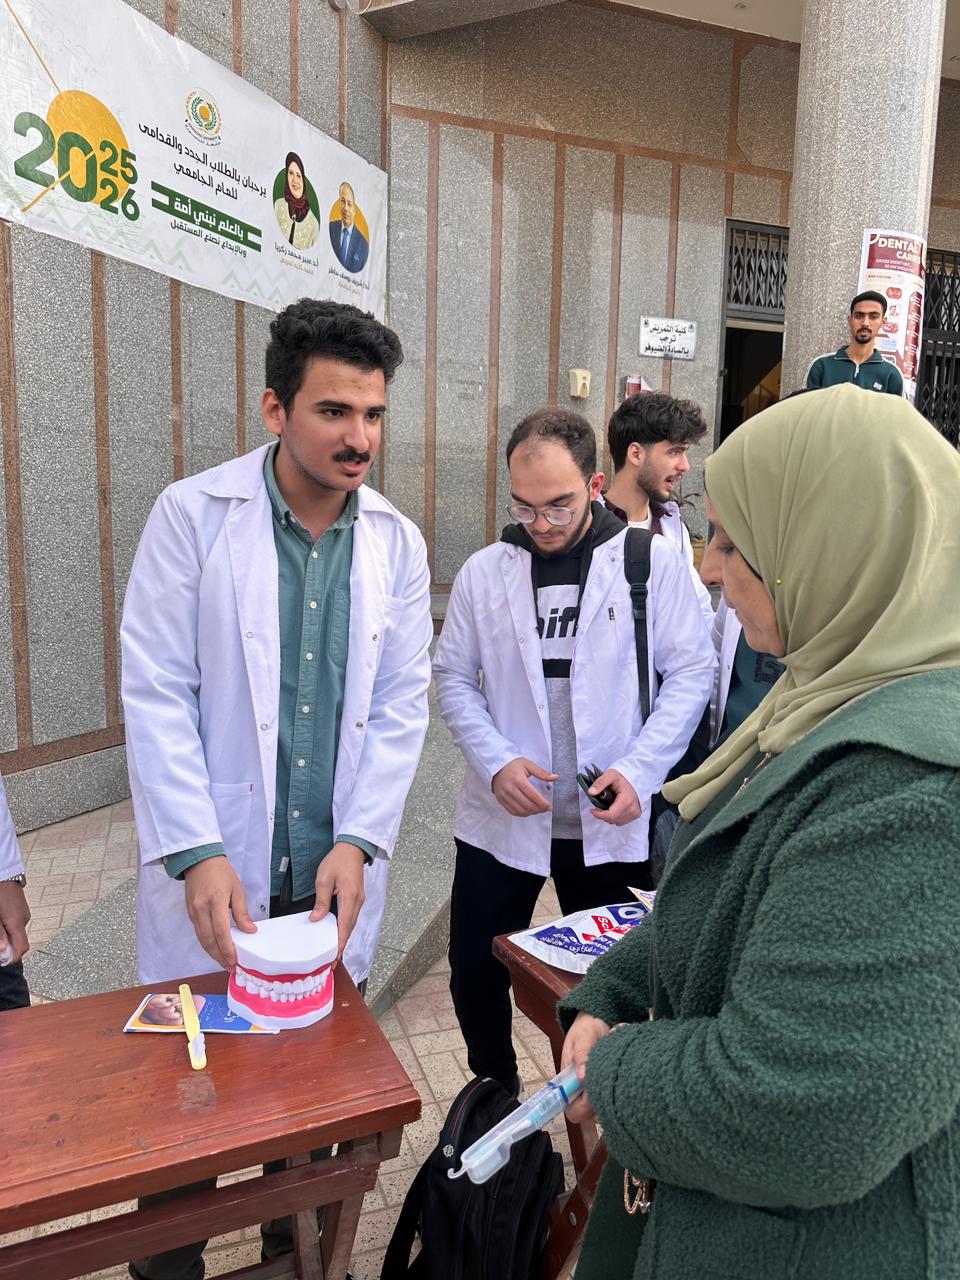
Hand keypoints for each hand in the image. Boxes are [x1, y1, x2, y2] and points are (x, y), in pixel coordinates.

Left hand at [0, 881, 29, 964]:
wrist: (4, 872)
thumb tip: (3, 951)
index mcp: (17, 922)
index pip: (21, 948)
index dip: (12, 958)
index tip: (1, 961)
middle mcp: (24, 919)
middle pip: (19, 942)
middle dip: (7, 948)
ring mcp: (24, 913)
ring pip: (17, 933)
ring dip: (6, 937)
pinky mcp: (21, 909)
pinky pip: (16, 924)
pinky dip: (8, 928)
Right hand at [184, 856, 255, 971]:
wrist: (199, 860)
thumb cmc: (220, 872)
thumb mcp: (237, 889)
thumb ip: (242, 912)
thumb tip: (250, 930)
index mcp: (215, 901)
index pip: (221, 932)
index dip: (228, 949)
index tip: (234, 961)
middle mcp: (201, 909)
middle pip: (209, 940)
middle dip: (220, 957)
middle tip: (230, 968)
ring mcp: (193, 912)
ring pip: (202, 939)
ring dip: (213, 953)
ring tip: (225, 962)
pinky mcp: (190, 913)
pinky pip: (199, 932)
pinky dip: (207, 943)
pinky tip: (216, 948)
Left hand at [311, 842, 366, 960]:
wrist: (353, 848)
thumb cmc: (338, 860)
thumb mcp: (324, 879)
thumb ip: (321, 901)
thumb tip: (316, 919)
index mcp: (350, 898)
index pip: (344, 926)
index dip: (339, 943)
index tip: (334, 957)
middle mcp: (358, 902)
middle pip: (349, 929)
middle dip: (341, 945)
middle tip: (331, 960)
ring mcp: (359, 900)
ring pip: (351, 924)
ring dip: (343, 937)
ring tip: (332, 950)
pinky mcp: (357, 898)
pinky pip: (351, 917)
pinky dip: (344, 927)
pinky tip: (336, 933)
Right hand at [492, 758, 557, 816]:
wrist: (496, 765)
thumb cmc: (512, 764)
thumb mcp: (528, 765)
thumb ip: (542, 773)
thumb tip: (555, 777)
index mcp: (518, 780)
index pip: (534, 796)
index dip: (543, 804)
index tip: (550, 806)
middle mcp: (510, 789)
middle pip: (528, 805)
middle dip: (539, 809)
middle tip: (546, 808)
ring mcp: (504, 796)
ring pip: (521, 810)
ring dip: (532, 813)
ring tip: (538, 810)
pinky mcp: (501, 800)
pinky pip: (513, 811)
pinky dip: (522, 814)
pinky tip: (529, 811)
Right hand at [560, 1010, 612, 1124]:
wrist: (598, 1019)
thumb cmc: (587, 1027)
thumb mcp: (583, 1036)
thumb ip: (582, 1054)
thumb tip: (582, 1077)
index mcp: (568, 1081)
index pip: (572, 1109)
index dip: (584, 1108)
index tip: (596, 1093)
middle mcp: (581, 1090)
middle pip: (590, 1115)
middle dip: (602, 1105)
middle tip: (613, 1085)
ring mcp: (595, 1089)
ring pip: (604, 1110)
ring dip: (613, 1099)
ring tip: (618, 1077)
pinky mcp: (608, 1086)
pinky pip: (614, 1100)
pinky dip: (620, 1093)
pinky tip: (623, 1077)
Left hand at [588, 769, 641, 826]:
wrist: (634, 779)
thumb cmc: (622, 778)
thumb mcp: (610, 775)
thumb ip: (599, 783)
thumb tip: (591, 792)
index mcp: (626, 800)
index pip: (611, 815)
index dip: (599, 815)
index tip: (592, 810)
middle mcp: (632, 808)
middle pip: (612, 819)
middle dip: (603, 814)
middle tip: (598, 806)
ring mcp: (635, 813)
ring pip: (616, 822)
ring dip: (608, 816)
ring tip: (606, 805)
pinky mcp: (635, 815)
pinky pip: (621, 821)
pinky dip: (614, 817)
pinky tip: (613, 808)